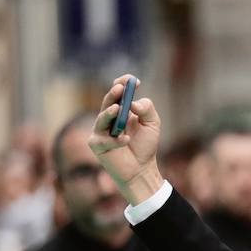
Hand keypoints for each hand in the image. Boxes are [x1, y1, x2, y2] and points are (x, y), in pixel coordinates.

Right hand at [89, 75, 165, 204]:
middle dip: (114, 94)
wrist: (141, 170)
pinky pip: (104, 139)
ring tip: (118, 110)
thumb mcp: (153, 125)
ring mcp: (100, 130)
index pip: (118, 92)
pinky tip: (126, 140)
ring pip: (102, 118)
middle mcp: (109, 117)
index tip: (133, 80)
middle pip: (108, 102)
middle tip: (120, 88)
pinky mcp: (97, 144)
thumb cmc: (145, 146)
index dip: (123, 84)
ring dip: (109, 113)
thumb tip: (134, 103)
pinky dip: (116, 139)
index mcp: (121, 109)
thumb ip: (147, 110)